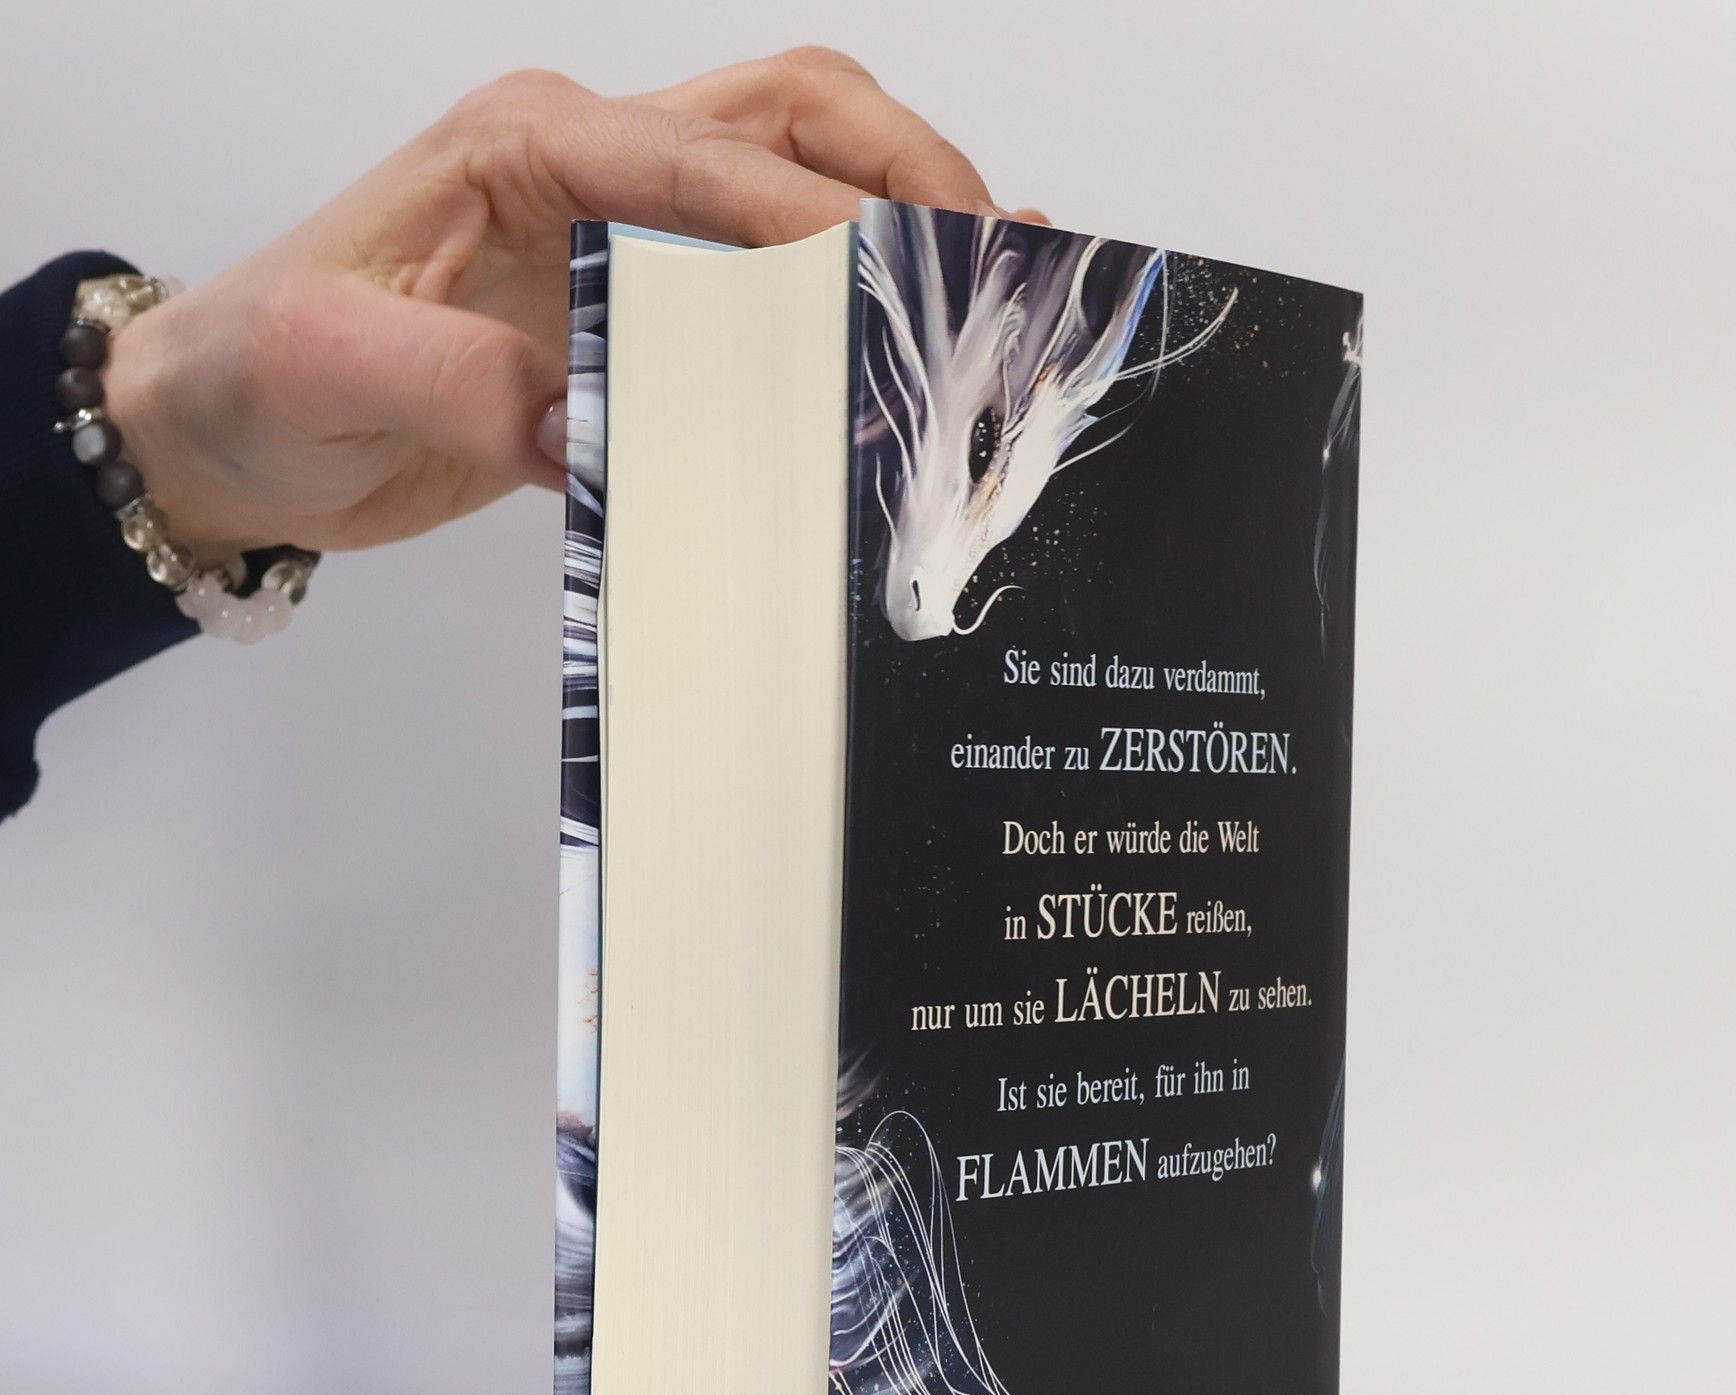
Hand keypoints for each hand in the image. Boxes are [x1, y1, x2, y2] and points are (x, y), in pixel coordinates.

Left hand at [107, 50, 1026, 560]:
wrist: (227, 428)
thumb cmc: (259, 375)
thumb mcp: (329, 369)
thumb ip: (461, 387)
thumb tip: (588, 430)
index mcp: (526, 145)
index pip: (704, 160)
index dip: (811, 221)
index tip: (897, 287)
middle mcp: (590, 166)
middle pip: (792, 115)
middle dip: (906, 171)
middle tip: (994, 254)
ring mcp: (622, 236)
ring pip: (800, 177)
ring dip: (900, 212)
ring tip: (999, 274)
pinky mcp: (636, 314)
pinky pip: (768, 286)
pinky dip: (850, 297)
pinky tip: (911, 332)